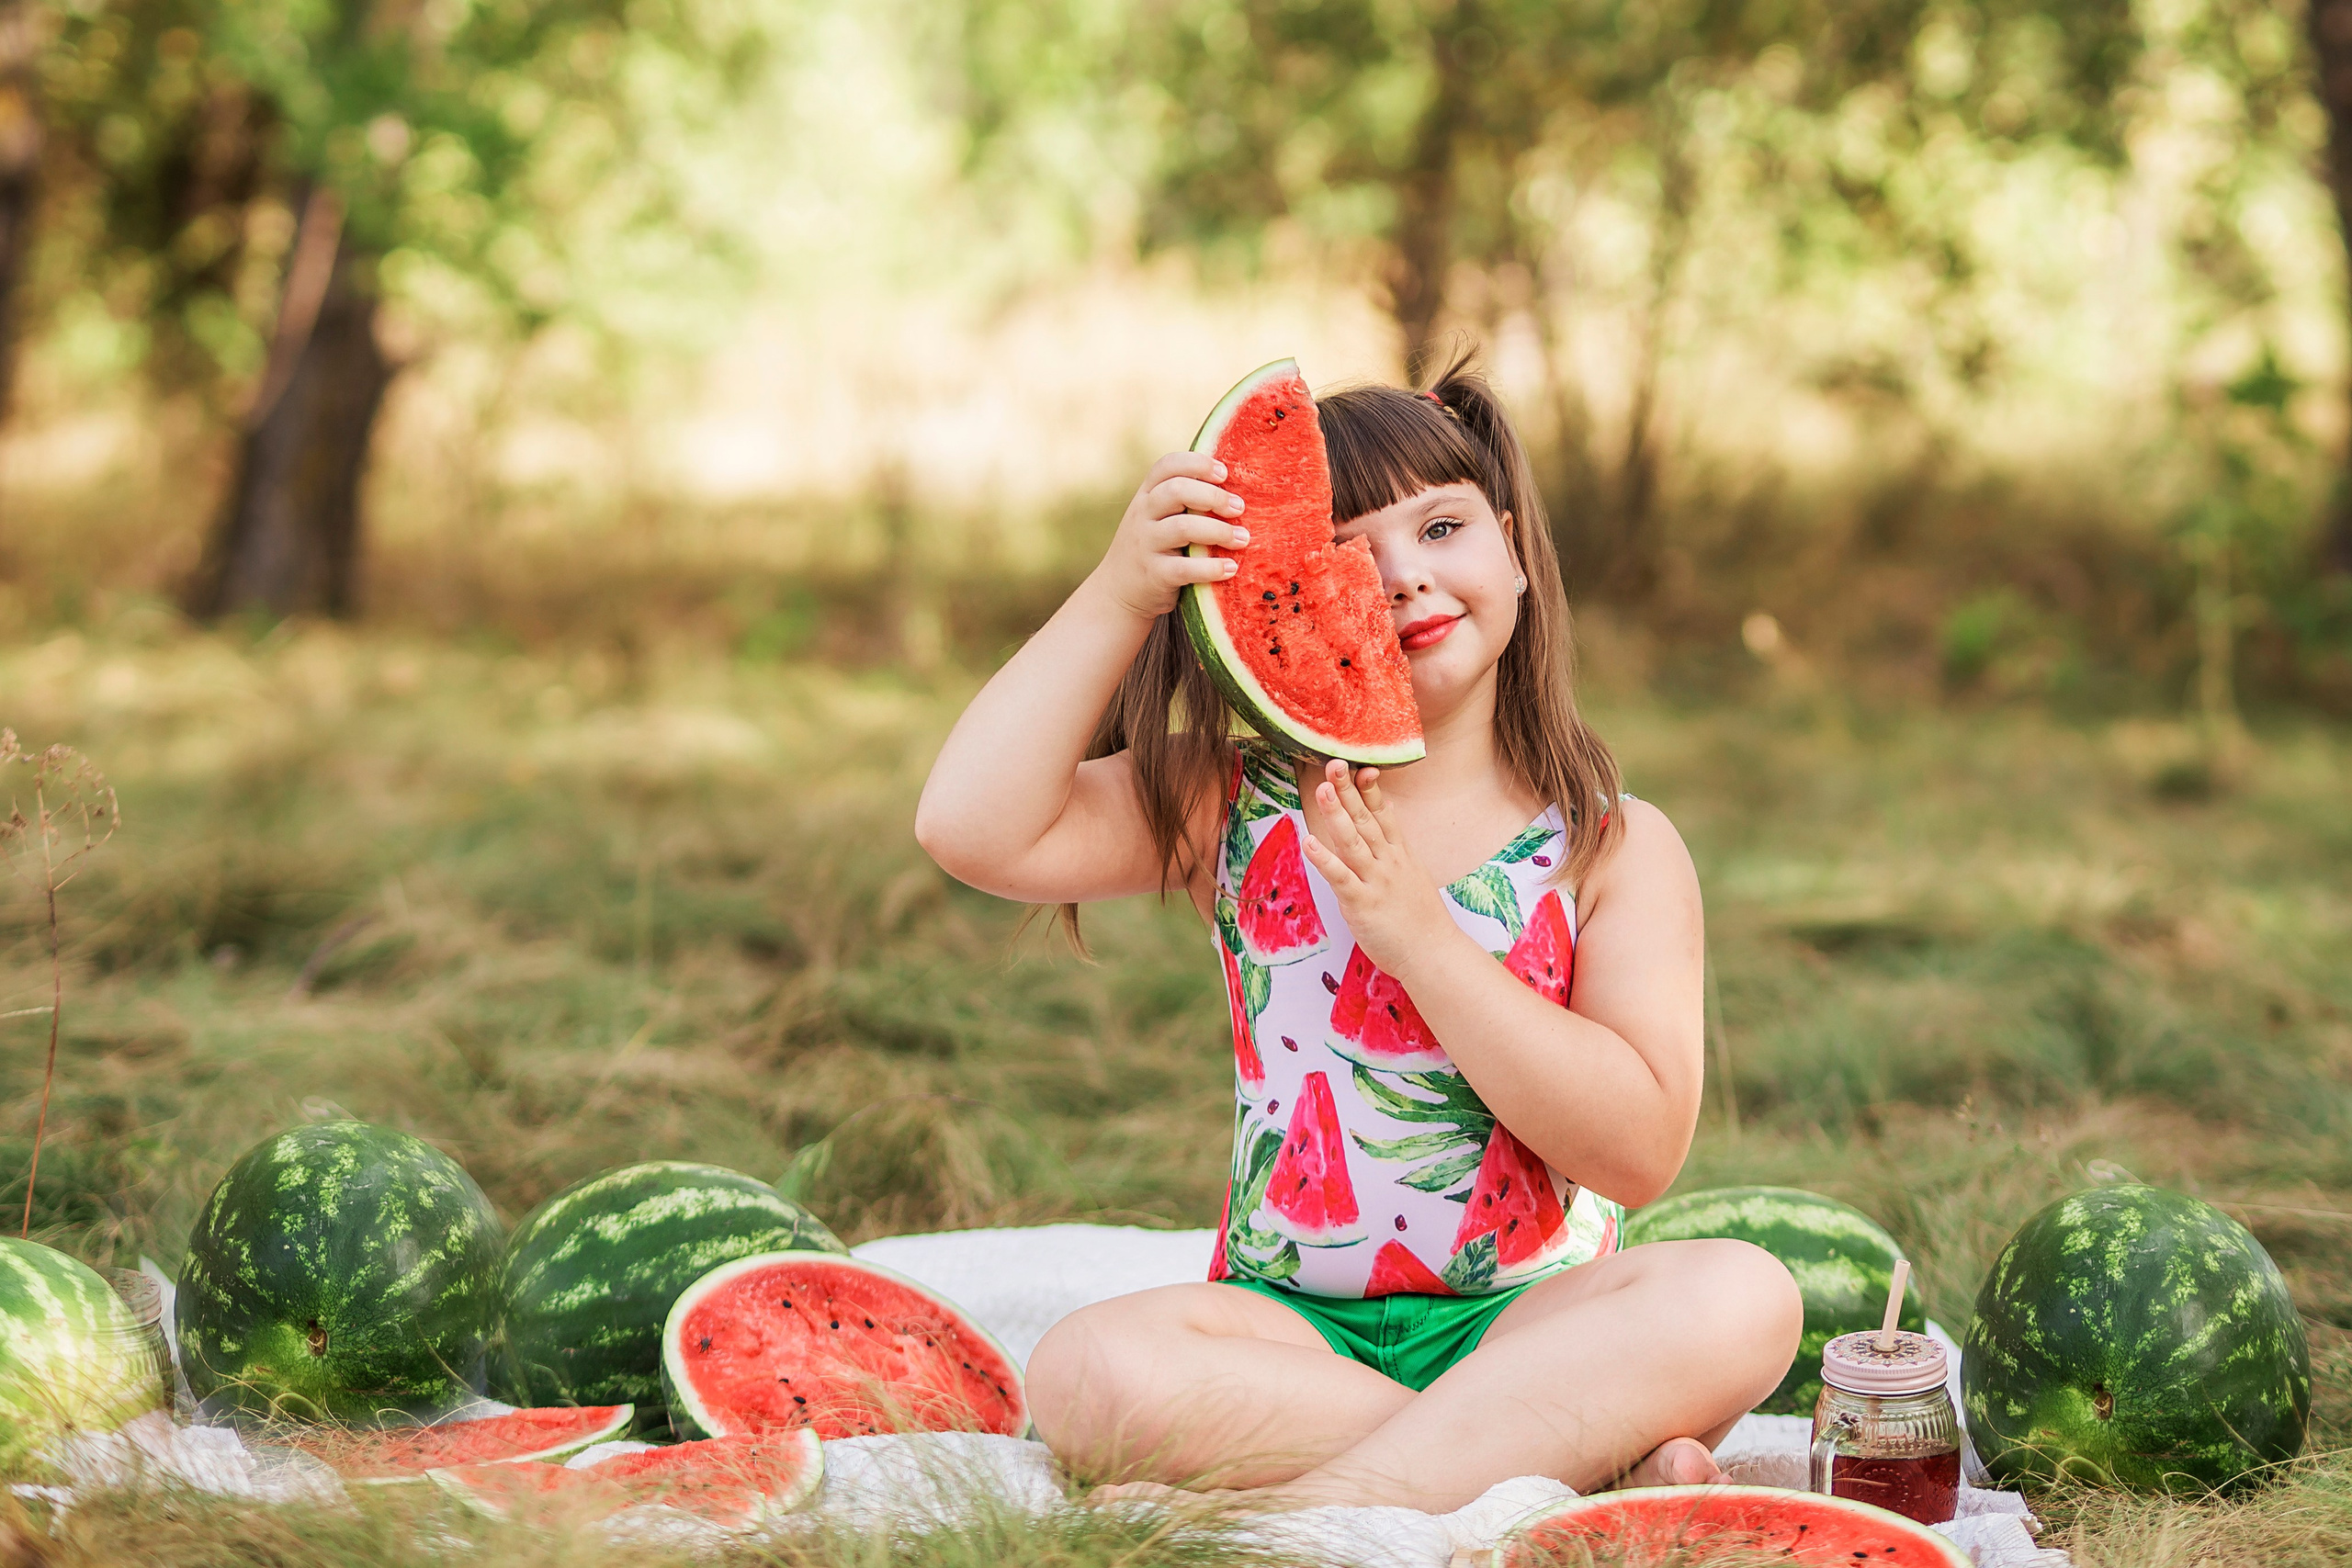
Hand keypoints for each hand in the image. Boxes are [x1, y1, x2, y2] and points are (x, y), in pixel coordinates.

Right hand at [1088, 452, 1250, 621]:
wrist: (1118, 592)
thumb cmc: (1152, 548)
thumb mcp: (1156, 517)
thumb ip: (1181, 501)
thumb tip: (1234, 487)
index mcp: (1146, 495)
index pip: (1167, 466)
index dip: (1198, 464)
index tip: (1224, 473)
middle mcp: (1142, 515)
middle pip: (1177, 491)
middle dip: (1214, 496)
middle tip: (1238, 508)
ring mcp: (1145, 544)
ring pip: (1183, 528)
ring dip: (1219, 531)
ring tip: (1242, 539)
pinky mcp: (1153, 574)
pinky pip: (1184, 568)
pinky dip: (1211, 568)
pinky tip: (1230, 568)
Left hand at [1298, 761, 1455, 976]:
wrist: (1434, 954)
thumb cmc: (1420, 921)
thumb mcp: (1412, 877)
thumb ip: (1395, 852)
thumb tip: (1385, 826)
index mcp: (1400, 855)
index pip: (1383, 814)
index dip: (1370, 789)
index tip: (1361, 766)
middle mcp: (1388, 862)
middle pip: (1365, 819)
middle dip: (1348, 790)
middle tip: (1334, 763)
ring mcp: (1376, 881)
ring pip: (1353, 841)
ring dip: (1336, 814)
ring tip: (1322, 789)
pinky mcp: (1362, 903)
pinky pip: (1340, 877)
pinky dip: (1324, 859)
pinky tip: (1309, 842)